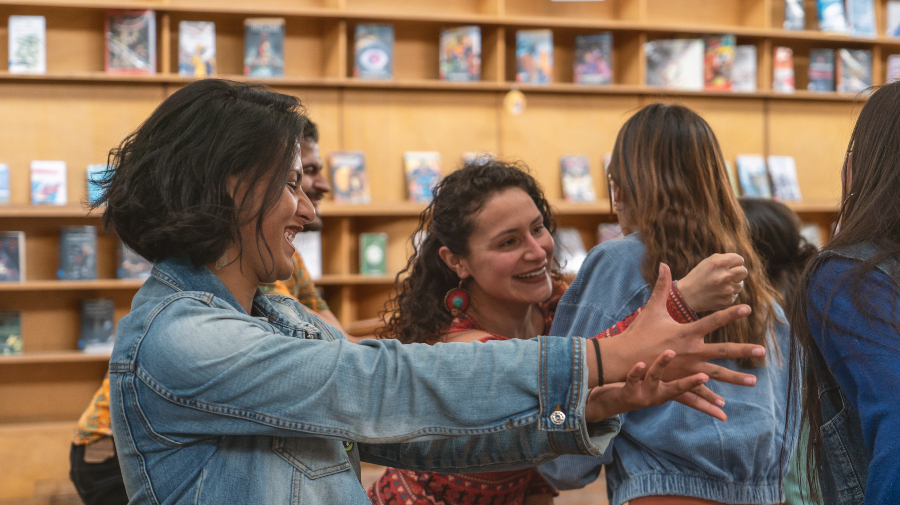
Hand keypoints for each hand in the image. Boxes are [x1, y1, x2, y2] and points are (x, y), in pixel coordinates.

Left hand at [585, 350, 721, 420]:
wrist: (611, 402)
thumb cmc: (638, 387)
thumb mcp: (658, 383)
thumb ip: (675, 371)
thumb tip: (691, 353)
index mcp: (669, 390)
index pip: (692, 392)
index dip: (708, 395)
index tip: (725, 401)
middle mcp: (659, 394)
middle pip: (679, 389)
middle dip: (693, 383)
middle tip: (706, 376)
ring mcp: (644, 393)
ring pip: (655, 378)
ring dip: (662, 366)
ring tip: (670, 353)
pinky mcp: (628, 391)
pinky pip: (633, 379)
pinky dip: (636, 372)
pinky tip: (640, 364)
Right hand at [595, 264, 763, 387]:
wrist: (623, 359)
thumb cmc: (638, 333)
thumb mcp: (651, 308)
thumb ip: (661, 287)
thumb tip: (663, 264)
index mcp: (686, 332)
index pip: (713, 320)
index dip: (730, 313)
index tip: (748, 308)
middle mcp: (691, 351)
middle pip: (722, 350)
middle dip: (743, 350)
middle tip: (761, 350)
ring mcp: (687, 369)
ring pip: (717, 374)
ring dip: (736, 378)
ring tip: (754, 381)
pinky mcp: (679, 381)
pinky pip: (699, 391)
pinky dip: (711, 399)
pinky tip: (724, 407)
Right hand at [676, 253, 747, 311]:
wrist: (686, 295)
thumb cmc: (699, 276)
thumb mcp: (708, 262)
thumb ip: (725, 259)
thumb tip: (741, 263)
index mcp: (719, 262)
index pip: (740, 260)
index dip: (734, 263)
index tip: (728, 267)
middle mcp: (724, 275)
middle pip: (744, 272)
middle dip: (737, 273)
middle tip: (728, 276)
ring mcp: (727, 289)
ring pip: (740, 285)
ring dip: (732, 285)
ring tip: (719, 286)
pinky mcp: (727, 301)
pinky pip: (734, 295)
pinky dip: (727, 295)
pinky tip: (717, 294)